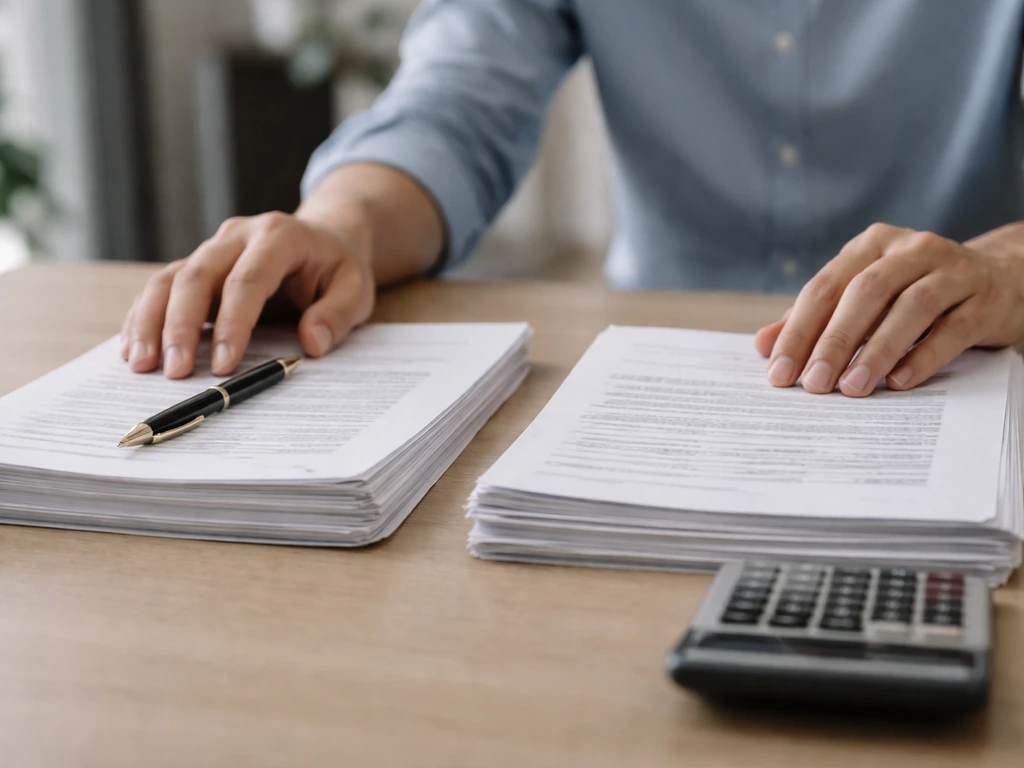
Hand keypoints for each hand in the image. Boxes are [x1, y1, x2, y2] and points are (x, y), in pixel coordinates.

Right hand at [120, 211, 374, 377]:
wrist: (323, 239)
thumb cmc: (337, 268)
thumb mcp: (356, 289)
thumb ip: (337, 314)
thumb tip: (312, 343)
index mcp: (279, 236)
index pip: (248, 279)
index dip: (234, 322)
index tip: (223, 364)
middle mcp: (237, 236)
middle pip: (197, 276)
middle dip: (181, 326)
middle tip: (174, 371)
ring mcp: (212, 248)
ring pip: (169, 279)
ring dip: (150, 322)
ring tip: (140, 365)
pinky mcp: (197, 266)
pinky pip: (162, 288)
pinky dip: (144, 317)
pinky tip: (133, 349)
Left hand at [754, 222, 1023, 395]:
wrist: (1000, 279)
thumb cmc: (912, 293)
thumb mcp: (863, 300)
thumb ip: (815, 319)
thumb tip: (763, 345)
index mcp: (871, 245)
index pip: (825, 287)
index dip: (798, 330)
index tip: (779, 372)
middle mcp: (912, 249)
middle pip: (865, 293)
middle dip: (834, 341)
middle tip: (813, 384)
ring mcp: (954, 271)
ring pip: (911, 307)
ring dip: (877, 351)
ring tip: (853, 388)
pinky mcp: (985, 299)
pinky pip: (953, 328)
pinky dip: (923, 355)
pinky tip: (899, 382)